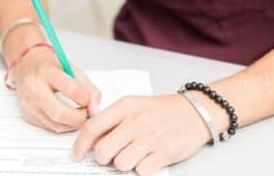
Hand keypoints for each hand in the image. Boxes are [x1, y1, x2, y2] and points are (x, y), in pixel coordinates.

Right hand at [12, 46, 101, 132]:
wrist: (27, 66)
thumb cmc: (50, 67)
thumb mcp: (72, 69)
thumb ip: (88, 89)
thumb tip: (95, 111)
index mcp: (47, 71)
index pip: (71, 89)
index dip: (85, 98)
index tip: (89, 100)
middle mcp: (34, 88)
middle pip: (60, 113)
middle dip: (79, 118)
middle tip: (86, 113)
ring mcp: (28, 103)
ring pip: (56, 125)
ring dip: (72, 124)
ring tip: (78, 114)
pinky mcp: (27, 115)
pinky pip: (50, 127)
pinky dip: (62, 125)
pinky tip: (66, 116)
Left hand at [72, 94, 210, 175]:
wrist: (197, 111)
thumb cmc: (163, 110)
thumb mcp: (135, 105)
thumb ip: (113, 119)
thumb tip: (90, 140)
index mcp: (126, 106)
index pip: (92, 127)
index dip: (80, 145)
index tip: (76, 155)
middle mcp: (137, 121)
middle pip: (103, 150)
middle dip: (102, 159)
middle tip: (109, 157)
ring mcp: (151, 137)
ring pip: (120, 163)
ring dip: (123, 164)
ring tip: (134, 155)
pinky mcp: (165, 153)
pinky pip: (140, 171)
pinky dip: (141, 169)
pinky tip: (148, 158)